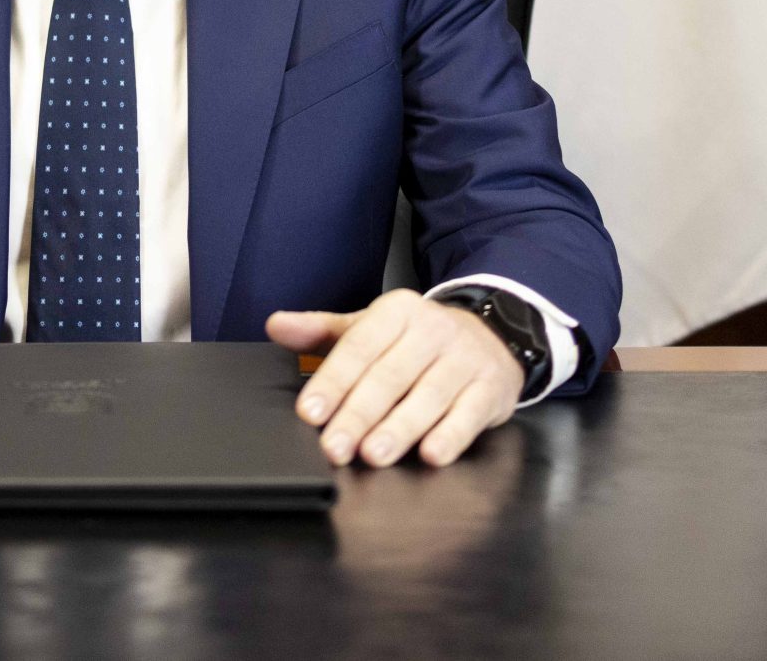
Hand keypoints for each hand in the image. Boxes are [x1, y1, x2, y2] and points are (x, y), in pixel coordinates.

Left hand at [266, 289, 525, 467]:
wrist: (490, 335)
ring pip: (429, 396)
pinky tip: (431, 454)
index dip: (333, 382)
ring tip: (374, 455)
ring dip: (400, 428)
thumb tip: (274, 326)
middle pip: (390, 376)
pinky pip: (470, 414)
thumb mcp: (370, 328)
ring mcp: (465, 360)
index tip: (309, 413)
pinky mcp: (491, 389)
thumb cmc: (416, 341)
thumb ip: (321, 331)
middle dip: (359, 415)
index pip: (359, 348)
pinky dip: (451, 435)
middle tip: (335, 447)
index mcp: (397, 311)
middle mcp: (433, 331)